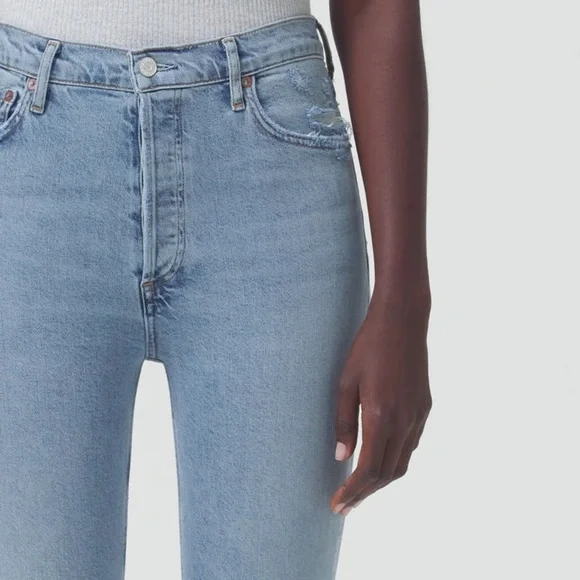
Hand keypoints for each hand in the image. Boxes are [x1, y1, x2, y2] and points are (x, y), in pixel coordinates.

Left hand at [330, 291, 431, 514]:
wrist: (402, 321)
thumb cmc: (367, 348)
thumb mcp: (346, 382)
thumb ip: (343, 422)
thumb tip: (341, 457)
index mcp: (381, 417)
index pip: (368, 470)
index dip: (353, 492)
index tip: (337, 506)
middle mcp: (405, 422)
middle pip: (387, 474)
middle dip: (365, 493)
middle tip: (344, 505)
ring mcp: (419, 416)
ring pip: (402, 463)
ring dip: (380, 481)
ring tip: (359, 488)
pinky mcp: (425, 408)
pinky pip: (410, 445)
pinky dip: (394, 461)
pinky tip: (379, 459)